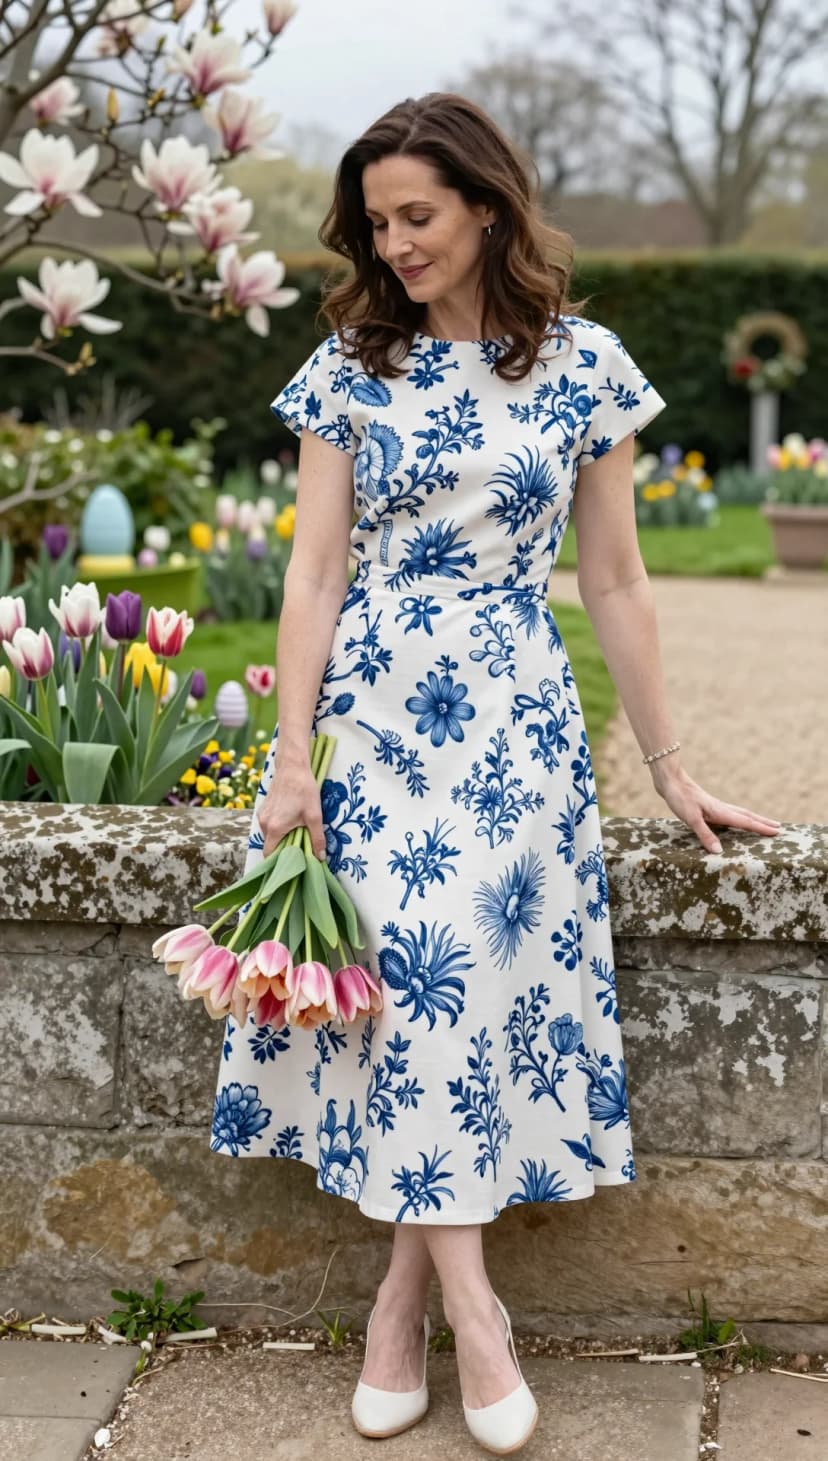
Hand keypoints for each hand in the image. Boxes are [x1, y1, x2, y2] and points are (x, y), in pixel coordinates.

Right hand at [258, 760, 327, 859]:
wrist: (292, 767)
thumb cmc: (304, 790)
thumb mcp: (315, 815)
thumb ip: (317, 839)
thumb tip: (320, 858)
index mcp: (274, 828)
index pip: (270, 855)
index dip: (280, 862)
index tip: (292, 864)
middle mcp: (263, 823)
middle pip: (270, 846)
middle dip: (283, 850)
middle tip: (299, 850)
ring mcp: (261, 815)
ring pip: (269, 835)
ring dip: (281, 838)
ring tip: (297, 834)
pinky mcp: (263, 809)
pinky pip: (268, 825)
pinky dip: (278, 828)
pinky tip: (291, 822)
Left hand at [651, 765, 781, 854]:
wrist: (671, 781)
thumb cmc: (680, 798)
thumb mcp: (691, 819)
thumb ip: (705, 834)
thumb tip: (719, 851)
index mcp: (721, 812)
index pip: (746, 822)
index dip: (761, 828)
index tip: (777, 832)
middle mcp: (722, 809)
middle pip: (748, 816)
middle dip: (763, 823)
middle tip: (778, 828)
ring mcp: (716, 807)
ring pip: (740, 814)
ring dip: (754, 819)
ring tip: (764, 824)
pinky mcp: (709, 807)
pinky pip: (731, 814)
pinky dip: (740, 818)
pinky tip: (736, 821)